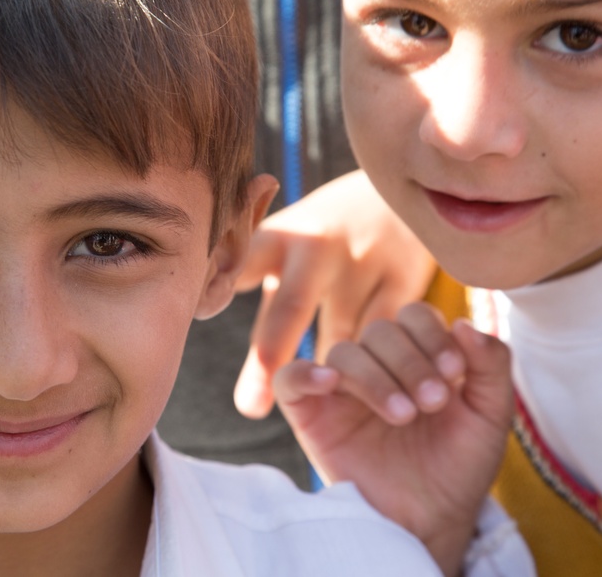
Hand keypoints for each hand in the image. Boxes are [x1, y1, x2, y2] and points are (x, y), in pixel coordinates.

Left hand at [233, 170, 435, 417]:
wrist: (393, 194)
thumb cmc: (321, 247)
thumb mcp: (286, 262)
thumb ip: (261, 321)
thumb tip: (245, 402)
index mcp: (275, 239)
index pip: (235, 267)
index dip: (213, 293)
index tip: (198, 326)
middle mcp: (315, 245)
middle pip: (290, 304)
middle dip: (271, 355)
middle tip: (251, 407)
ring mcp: (362, 257)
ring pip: (345, 331)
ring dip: (341, 377)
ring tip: (331, 405)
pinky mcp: (404, 274)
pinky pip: (388, 332)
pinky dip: (383, 366)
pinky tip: (381, 395)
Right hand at [274, 302, 513, 576]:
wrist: (429, 521)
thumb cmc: (458, 467)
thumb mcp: (490, 416)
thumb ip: (491, 365)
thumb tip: (463, 322)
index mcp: (415, 354)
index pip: (414, 316)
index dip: (433, 335)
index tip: (455, 373)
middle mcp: (375, 363)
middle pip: (379, 329)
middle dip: (410, 362)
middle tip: (433, 403)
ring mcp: (339, 387)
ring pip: (344, 352)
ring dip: (375, 378)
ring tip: (404, 415)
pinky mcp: (308, 413)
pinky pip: (290, 377)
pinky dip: (305, 373)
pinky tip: (329, 383)